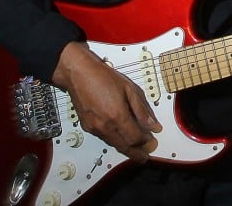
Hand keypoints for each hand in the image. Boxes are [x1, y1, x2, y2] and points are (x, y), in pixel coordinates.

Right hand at [51, 42, 161, 161]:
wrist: (79, 74)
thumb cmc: (103, 78)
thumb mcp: (129, 89)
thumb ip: (142, 110)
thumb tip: (153, 125)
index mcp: (117, 116)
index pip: (135, 138)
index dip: (145, 142)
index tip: (152, 141)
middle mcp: (105, 126)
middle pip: (124, 146)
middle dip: (136, 154)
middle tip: (144, 157)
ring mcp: (94, 128)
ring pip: (113, 144)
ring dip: (125, 148)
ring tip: (135, 150)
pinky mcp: (88, 127)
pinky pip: (105, 138)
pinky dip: (115, 141)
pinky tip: (121, 139)